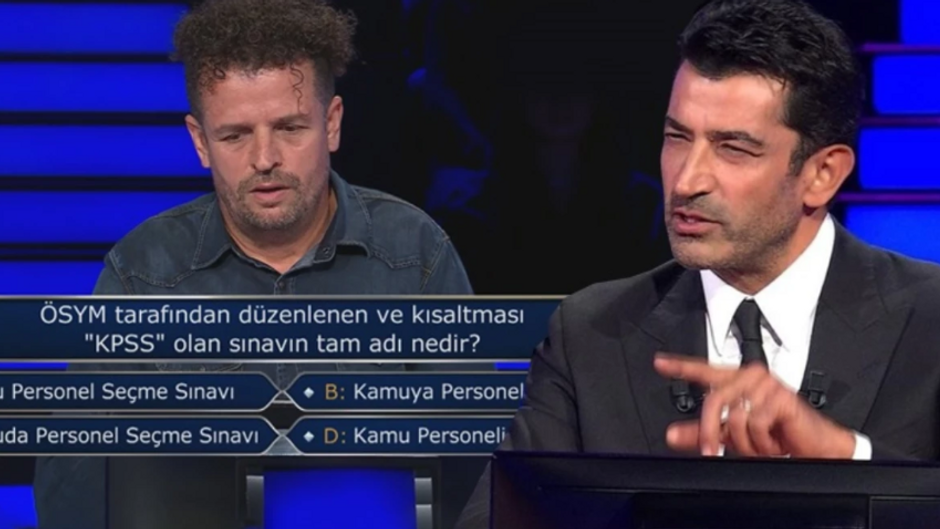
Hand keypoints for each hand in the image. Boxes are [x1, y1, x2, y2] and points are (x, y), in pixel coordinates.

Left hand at [654, 353, 855, 458]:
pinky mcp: (782, 398)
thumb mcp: (733, 436)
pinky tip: (774, 442)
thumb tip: (672, 435)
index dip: (681, 366)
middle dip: (710, 431)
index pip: (705, 370)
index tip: (660, 363)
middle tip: (711, 451)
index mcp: (738, 381)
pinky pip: (755, 422)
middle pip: (714, 400)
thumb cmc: (777, 437)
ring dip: (745, 442)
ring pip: (735, 416)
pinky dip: (761, 442)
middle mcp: (751, 378)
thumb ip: (703, 432)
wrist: (815, 449)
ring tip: (761, 445)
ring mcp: (767, 386)